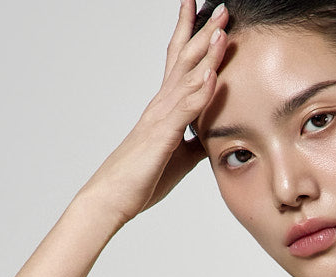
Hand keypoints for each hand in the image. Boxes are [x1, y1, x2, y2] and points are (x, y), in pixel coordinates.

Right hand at [79, 0, 229, 224]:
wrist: (112, 198)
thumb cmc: (141, 179)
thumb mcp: (178, 158)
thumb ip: (195, 143)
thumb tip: (210, 137)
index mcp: (164, 108)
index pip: (179, 63)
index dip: (191, 36)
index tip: (205, 13)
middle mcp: (161, 105)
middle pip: (185, 59)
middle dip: (204, 32)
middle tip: (223, 7)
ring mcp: (160, 118)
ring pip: (187, 77)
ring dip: (206, 53)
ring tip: (223, 29)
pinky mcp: (162, 137)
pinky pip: (185, 110)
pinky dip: (200, 91)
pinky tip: (212, 74)